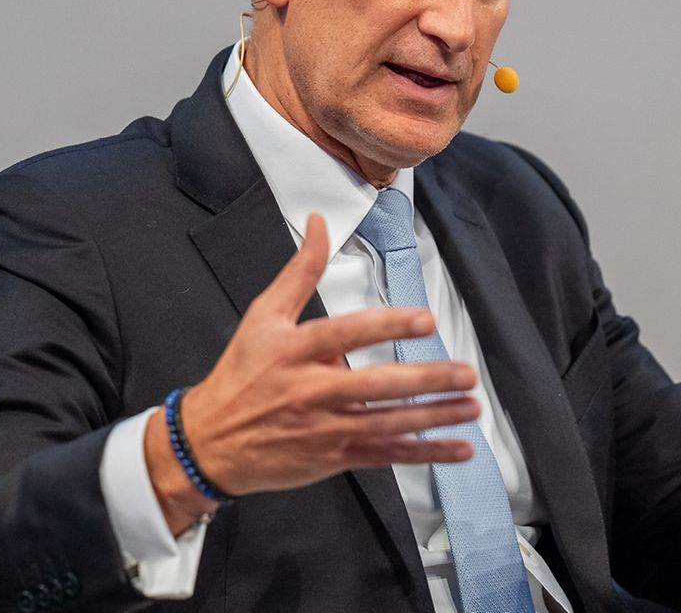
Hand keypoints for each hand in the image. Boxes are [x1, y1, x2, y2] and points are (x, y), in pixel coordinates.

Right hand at [145, 214, 478, 529]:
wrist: (210, 441)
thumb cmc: (240, 373)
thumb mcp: (262, 315)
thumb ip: (299, 271)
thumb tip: (319, 223)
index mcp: (294, 350)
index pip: (346, 333)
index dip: (386, 326)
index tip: (424, 320)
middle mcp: (311, 390)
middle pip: (375, 385)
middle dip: (424, 380)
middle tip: (465, 372)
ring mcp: (324, 427)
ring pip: (387, 423)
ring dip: (434, 417)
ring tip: (470, 406)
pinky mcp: (333, 457)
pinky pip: (385, 456)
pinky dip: (424, 453)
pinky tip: (457, 448)